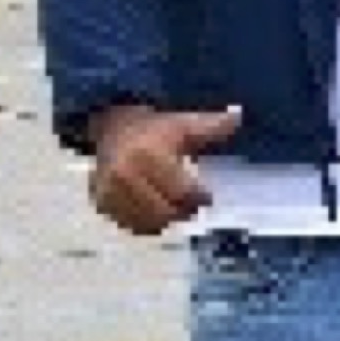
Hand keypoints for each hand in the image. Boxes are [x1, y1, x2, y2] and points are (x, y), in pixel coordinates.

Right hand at [85, 102, 244, 235]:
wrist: (113, 129)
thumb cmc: (155, 129)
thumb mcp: (184, 124)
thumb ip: (213, 125)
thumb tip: (238, 115)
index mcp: (147, 154)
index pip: (182, 191)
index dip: (199, 197)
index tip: (206, 197)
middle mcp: (124, 174)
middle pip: (166, 211)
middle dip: (184, 211)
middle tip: (192, 207)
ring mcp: (109, 190)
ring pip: (149, 222)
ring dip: (167, 219)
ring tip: (175, 208)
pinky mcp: (102, 202)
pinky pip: (131, 225)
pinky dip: (147, 224)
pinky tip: (156, 213)